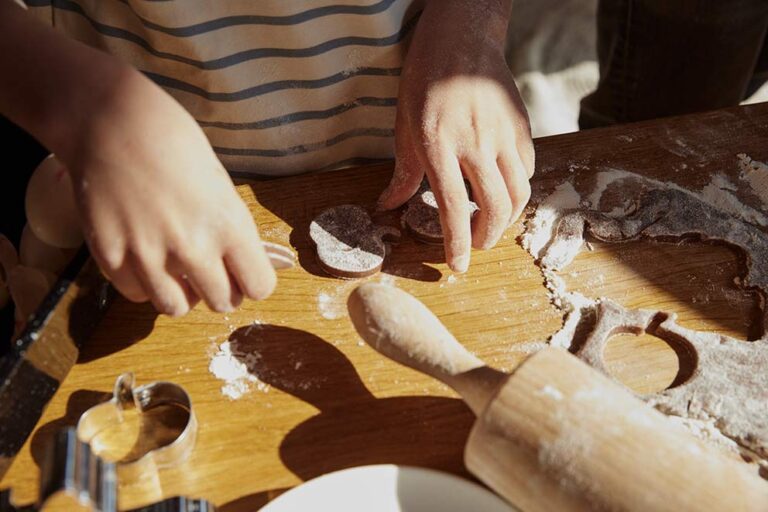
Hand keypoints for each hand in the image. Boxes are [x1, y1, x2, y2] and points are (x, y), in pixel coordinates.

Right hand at [62, 67, 275, 315]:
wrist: (110, 120)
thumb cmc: (173, 142)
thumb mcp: (220, 183)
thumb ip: (233, 229)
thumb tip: (254, 265)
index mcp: (228, 224)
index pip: (258, 287)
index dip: (253, 281)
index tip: (243, 273)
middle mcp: (192, 246)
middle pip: (222, 302)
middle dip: (221, 290)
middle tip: (210, 270)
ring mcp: (147, 254)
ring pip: (176, 308)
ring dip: (182, 294)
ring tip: (176, 267)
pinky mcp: (110, 256)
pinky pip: (136, 293)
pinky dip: (144, 283)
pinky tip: (144, 256)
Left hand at [378, 0, 533, 271]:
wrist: (462, 38)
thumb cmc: (425, 81)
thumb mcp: (404, 126)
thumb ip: (403, 172)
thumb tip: (388, 207)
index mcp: (439, 144)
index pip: (452, 207)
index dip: (456, 242)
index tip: (458, 266)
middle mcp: (475, 143)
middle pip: (495, 207)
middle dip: (486, 237)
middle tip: (473, 244)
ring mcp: (503, 134)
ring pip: (519, 193)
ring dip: (505, 219)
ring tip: (488, 223)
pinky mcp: (522, 127)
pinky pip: (527, 170)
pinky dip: (517, 190)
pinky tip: (501, 190)